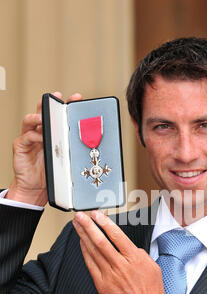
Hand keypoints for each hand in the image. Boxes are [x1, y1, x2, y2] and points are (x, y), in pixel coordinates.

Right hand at [7, 91, 81, 205]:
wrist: (35, 188)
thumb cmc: (50, 173)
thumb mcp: (65, 159)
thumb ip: (72, 149)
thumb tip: (93, 145)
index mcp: (52, 133)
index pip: (58, 114)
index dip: (66, 104)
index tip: (77, 98)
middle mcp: (39, 132)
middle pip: (43, 111)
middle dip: (51, 102)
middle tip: (58, 98)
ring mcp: (29, 138)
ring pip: (30, 120)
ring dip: (38, 117)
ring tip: (46, 117)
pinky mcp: (20, 146)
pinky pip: (26, 137)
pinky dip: (34, 136)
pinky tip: (42, 137)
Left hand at [72, 210, 166, 293]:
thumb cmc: (151, 293)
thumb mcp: (153, 267)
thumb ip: (140, 254)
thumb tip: (130, 248)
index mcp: (134, 258)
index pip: (116, 235)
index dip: (104, 223)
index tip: (96, 215)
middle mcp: (120, 265)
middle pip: (101, 240)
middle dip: (88, 226)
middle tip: (80, 216)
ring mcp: (110, 275)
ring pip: (93, 251)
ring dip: (83, 236)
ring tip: (77, 226)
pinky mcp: (102, 285)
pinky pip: (91, 265)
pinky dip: (85, 253)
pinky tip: (81, 244)